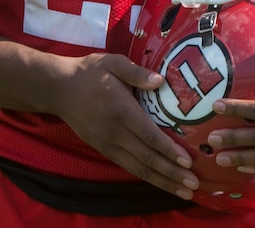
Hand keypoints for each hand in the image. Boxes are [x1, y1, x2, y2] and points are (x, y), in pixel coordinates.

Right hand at [53, 52, 198, 198]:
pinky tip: (162, 182)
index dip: (168, 150)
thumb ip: (137, 72)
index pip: (148, 135)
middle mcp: (115, 132)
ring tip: (183, 191)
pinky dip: (147, 177)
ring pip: (139, 169)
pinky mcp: (104, 149)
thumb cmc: (90, 72)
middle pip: (147, 158)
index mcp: (120, 109)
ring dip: (162, 181)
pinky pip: (128, 167)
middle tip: (194, 184)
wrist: (60, 89)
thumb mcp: (113, 63)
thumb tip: (160, 80)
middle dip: (172, 173)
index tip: (187, 160)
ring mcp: (108, 144)